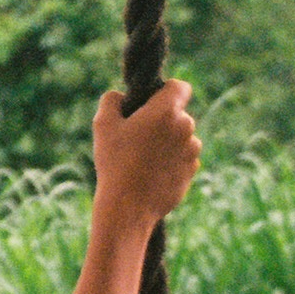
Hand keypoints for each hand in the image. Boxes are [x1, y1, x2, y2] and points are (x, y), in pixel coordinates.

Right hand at [92, 80, 200, 228]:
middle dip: (163, 120)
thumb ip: (112, 99)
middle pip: (179, 114)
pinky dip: (172, 161)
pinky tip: (151, 173)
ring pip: (182, 138)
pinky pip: (183, 158)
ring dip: (168, 142)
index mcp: (167, 111)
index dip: (166, 90)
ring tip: (143, 158)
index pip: (181, 87)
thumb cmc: (115, 162)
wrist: (128, 206)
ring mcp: (192, 152)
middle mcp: (186, 128)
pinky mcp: (191, 172)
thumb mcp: (103, 124)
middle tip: (138, 136)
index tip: (151, 102)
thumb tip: (121, 97)